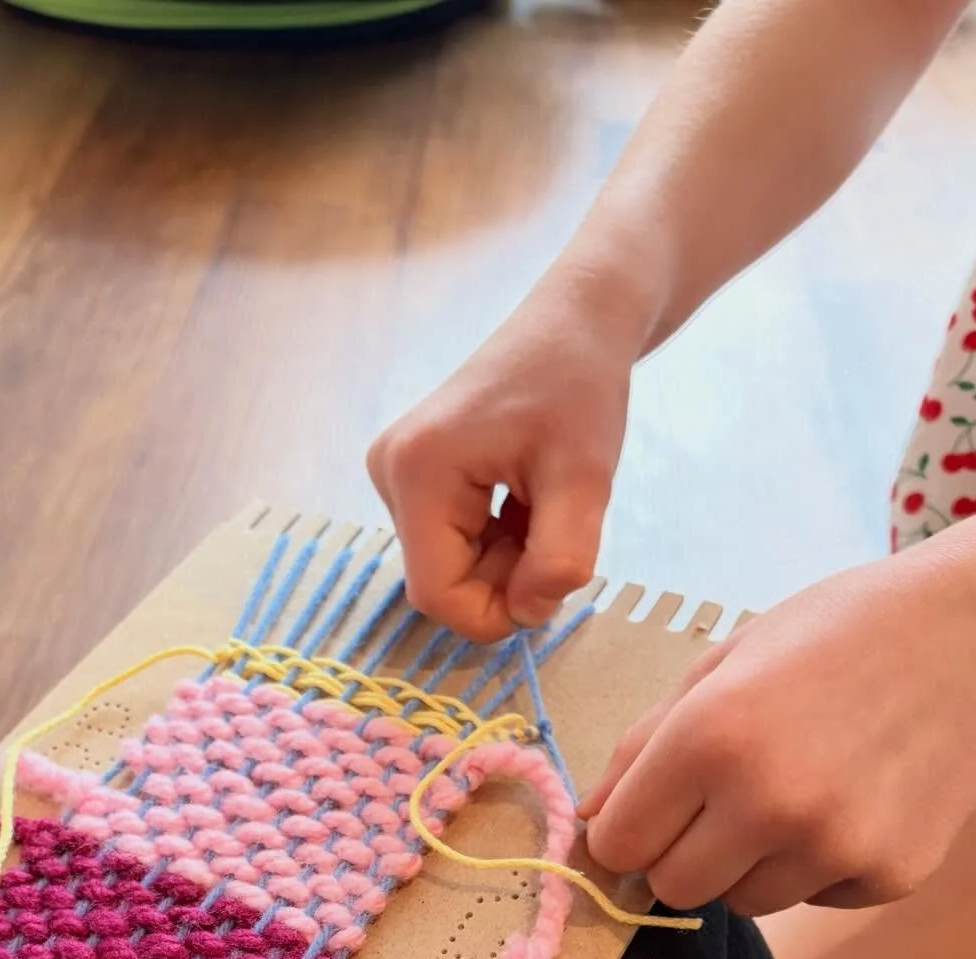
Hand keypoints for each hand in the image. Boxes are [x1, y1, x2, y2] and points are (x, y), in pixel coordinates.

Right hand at [367, 275, 639, 641]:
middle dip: (504, 580)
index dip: (495, 613)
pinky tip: (523, 500)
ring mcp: (394, 474)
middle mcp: (390, 474)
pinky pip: (449, 542)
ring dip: (504, 561)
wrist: (572, 325)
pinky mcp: (410, 476)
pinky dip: (496, 541)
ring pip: (448, 565)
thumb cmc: (581, 389)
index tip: (551, 587)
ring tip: (542, 507)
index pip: (436, 594)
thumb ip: (560, 559)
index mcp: (419, 472)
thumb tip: (526, 616)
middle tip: (556, 532)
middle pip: (440, 581)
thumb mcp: (586, 479)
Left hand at [580, 546, 975, 915]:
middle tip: (724, 801)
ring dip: (751, 863)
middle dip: (682, 854)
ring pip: (744, 903)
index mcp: (711, 738)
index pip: (619, 844)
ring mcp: (835, 847)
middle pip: (675, 888)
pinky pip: (815, 898)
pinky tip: (855, 798)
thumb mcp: (725, 661)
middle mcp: (769, 802)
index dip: (625, 830)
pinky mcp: (889, 876)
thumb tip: (592, 819)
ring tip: (800, 789)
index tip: (648, 813)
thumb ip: (646, 744)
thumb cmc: (841, 632)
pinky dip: (819, 866)